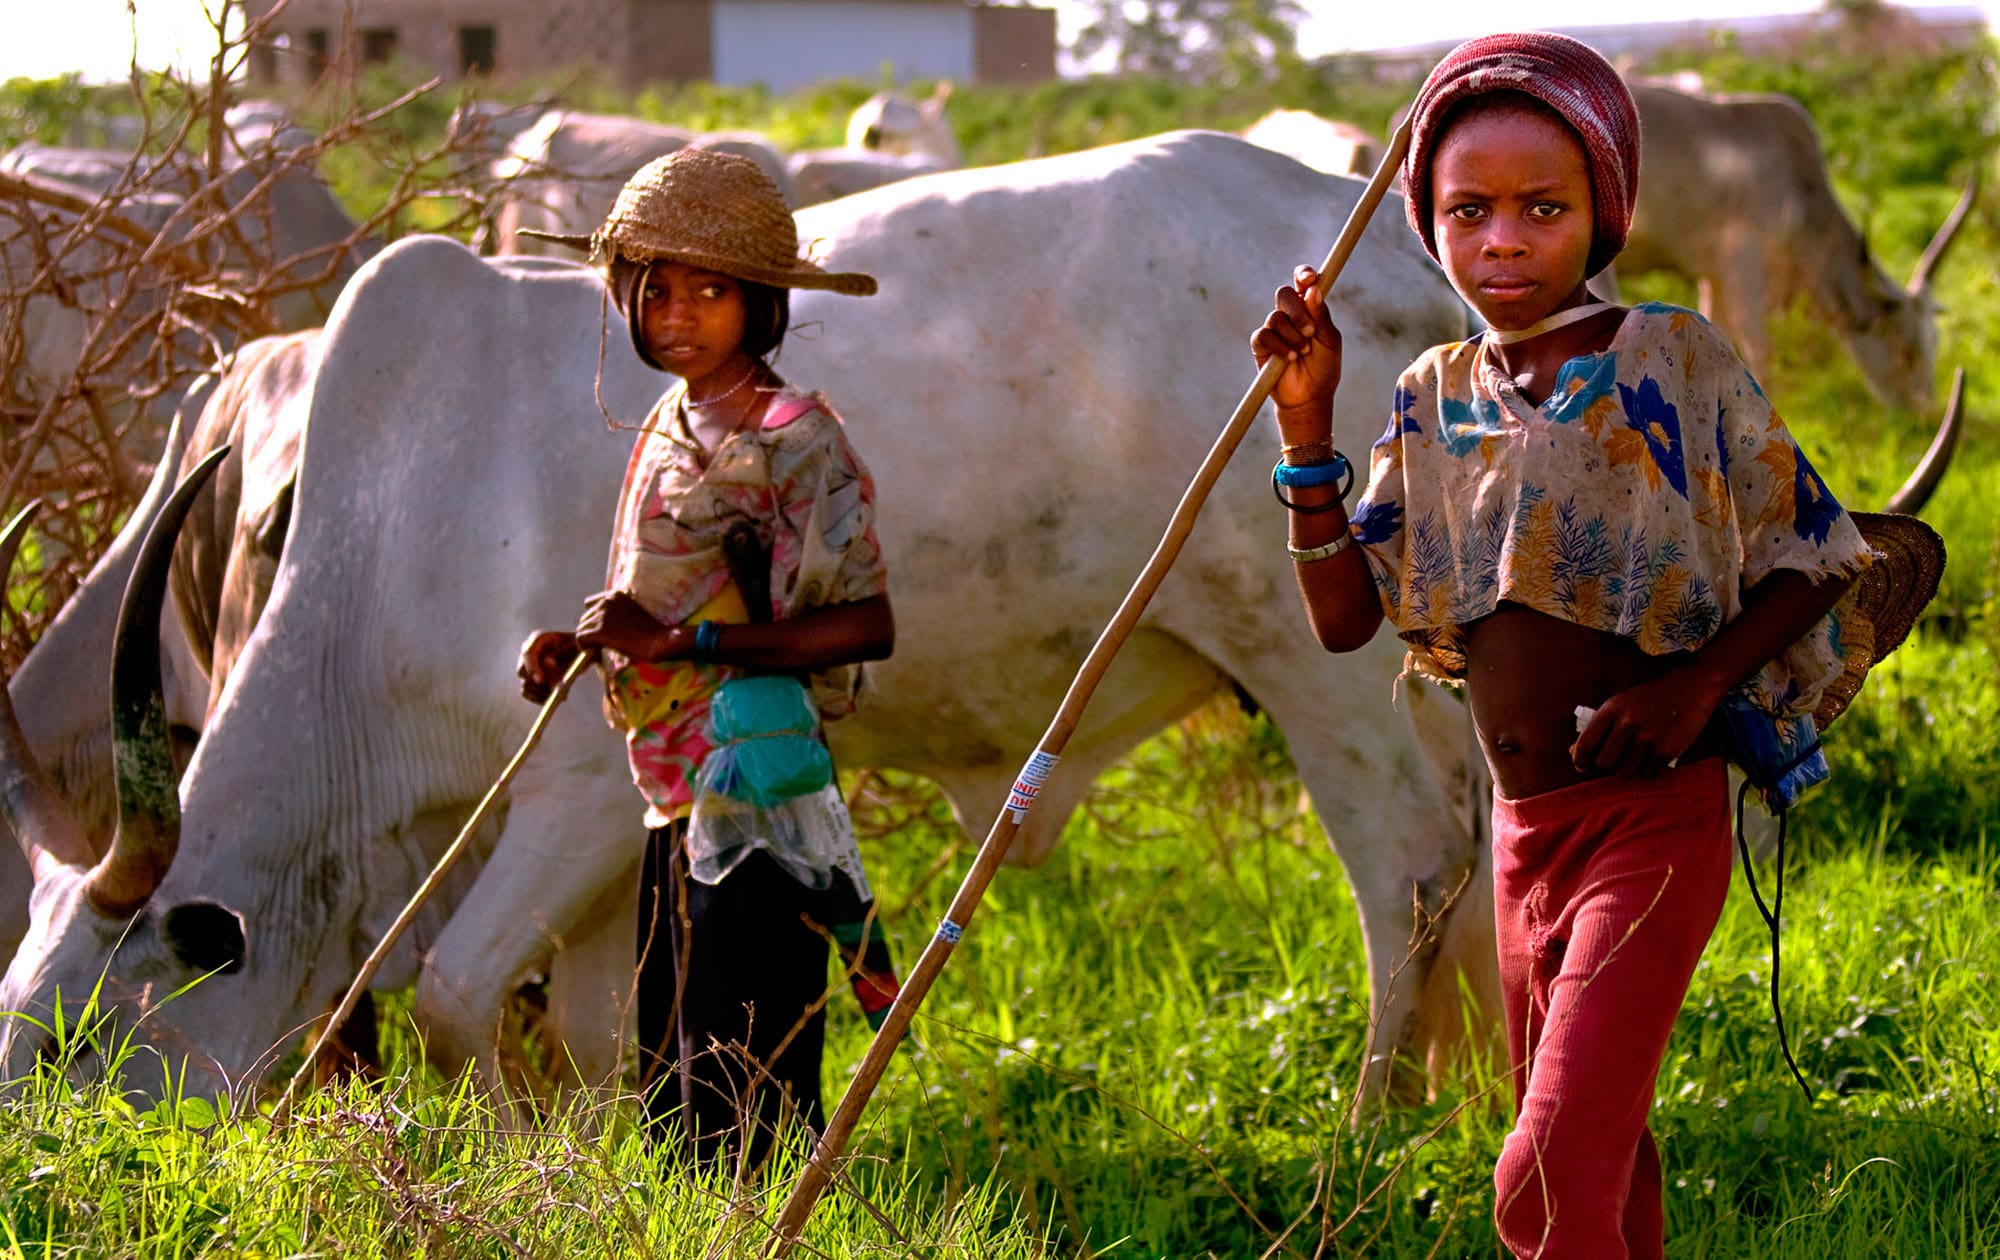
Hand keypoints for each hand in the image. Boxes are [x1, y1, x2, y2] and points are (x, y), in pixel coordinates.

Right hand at [517, 630, 580, 703]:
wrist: (580, 653)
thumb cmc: (579, 648)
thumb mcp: (575, 648)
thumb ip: (562, 654)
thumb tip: (548, 663)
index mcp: (538, 640)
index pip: (528, 653)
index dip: (532, 667)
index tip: (541, 680)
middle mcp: (529, 654)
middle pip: (522, 671)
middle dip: (537, 683)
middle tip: (555, 691)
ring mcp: (528, 668)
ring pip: (526, 685)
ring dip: (542, 693)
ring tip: (562, 693)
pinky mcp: (530, 681)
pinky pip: (528, 693)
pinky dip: (541, 698)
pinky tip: (558, 697)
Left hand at [574, 590, 682, 664]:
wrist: (660, 641)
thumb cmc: (653, 633)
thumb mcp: (634, 615)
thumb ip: (617, 616)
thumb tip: (600, 630)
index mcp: (616, 594)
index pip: (591, 604)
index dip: (595, 619)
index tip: (604, 631)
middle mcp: (606, 601)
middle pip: (585, 617)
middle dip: (592, 631)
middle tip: (604, 644)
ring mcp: (602, 615)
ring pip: (582, 628)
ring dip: (589, 640)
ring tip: (602, 648)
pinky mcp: (598, 630)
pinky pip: (580, 638)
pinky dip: (585, 647)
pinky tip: (597, 652)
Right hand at [1250, 263, 1342, 440]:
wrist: (1309, 397)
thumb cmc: (1323, 368)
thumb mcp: (1329, 341)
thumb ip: (1321, 316)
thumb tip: (1314, 290)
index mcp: (1309, 308)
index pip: (1303, 282)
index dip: (1304, 275)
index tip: (1309, 279)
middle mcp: (1290, 315)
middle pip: (1284, 294)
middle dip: (1297, 311)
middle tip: (1310, 332)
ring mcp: (1274, 329)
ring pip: (1275, 317)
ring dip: (1291, 335)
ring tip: (1302, 353)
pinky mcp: (1261, 345)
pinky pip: (1263, 335)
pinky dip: (1278, 345)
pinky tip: (1289, 357)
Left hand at [1571, 668, 1725, 778]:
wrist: (1690, 687)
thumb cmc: (1650, 699)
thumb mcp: (1621, 703)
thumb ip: (1600, 726)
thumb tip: (1574, 753)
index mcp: (1611, 710)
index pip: (1586, 743)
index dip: (1580, 759)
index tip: (1582, 766)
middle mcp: (1627, 724)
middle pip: (1604, 762)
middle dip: (1608, 764)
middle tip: (1617, 760)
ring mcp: (1647, 738)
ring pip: (1625, 772)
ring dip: (1628, 770)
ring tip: (1636, 758)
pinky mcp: (1666, 750)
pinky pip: (1647, 774)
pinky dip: (1648, 771)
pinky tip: (1653, 759)